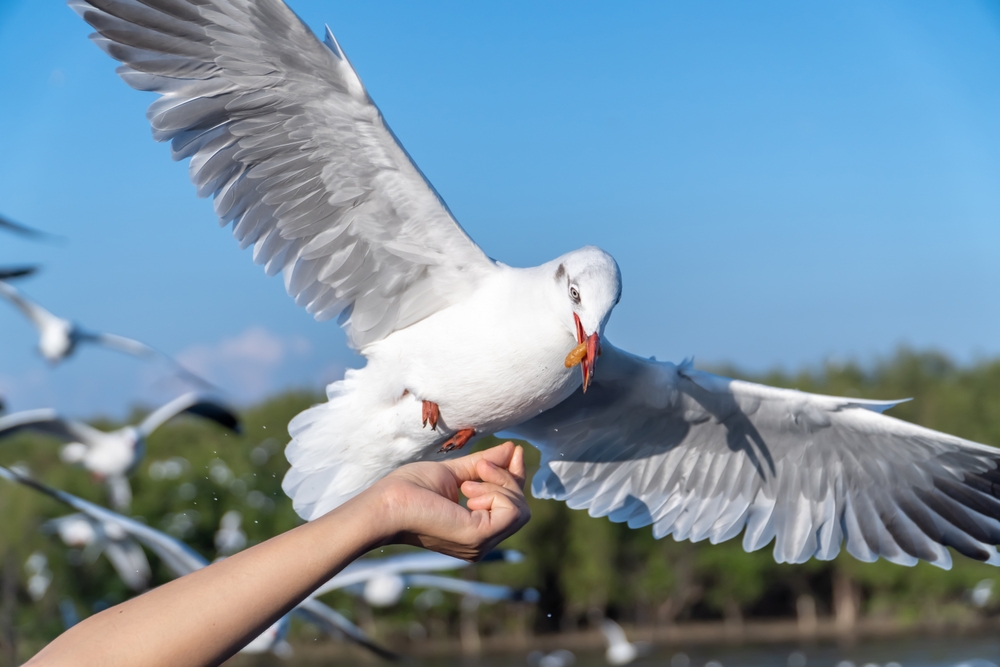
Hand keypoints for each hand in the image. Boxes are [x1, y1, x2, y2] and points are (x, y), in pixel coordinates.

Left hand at [369, 442, 530, 560]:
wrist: (386, 504)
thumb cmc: (409, 491)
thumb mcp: (453, 473)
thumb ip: (482, 464)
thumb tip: (512, 449)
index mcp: (474, 530)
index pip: (513, 507)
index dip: (516, 478)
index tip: (515, 451)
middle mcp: (481, 543)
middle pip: (520, 506)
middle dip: (506, 478)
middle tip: (479, 467)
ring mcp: (481, 543)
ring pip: (519, 508)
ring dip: (498, 483)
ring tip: (467, 483)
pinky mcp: (479, 537)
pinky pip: (511, 510)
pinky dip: (494, 491)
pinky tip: (468, 490)